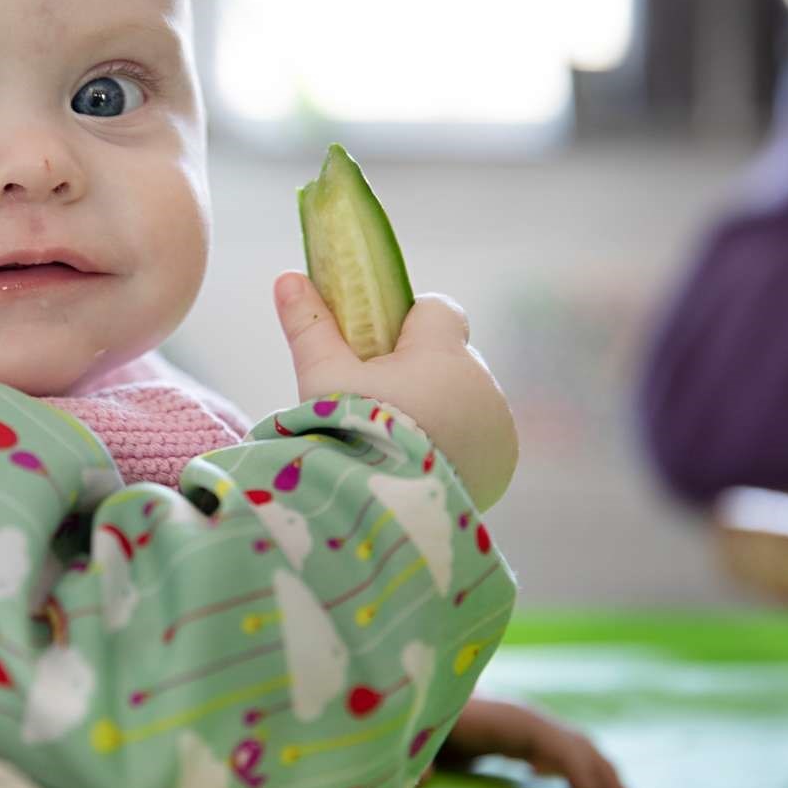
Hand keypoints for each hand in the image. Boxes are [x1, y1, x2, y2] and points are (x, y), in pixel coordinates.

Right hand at [273, 272, 517, 509]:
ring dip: (439, 408)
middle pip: (449, 358)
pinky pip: (478, 436)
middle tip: (377, 404)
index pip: (439, 310)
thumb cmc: (351, 432)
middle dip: (420, 372)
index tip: (378, 349)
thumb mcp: (321, 376)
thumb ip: (310, 324)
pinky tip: (421, 464)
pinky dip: (455, 443)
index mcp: (443, 353)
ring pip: (463, 397)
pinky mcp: (500, 462)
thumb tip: (287, 278)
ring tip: (396, 440)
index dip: (408, 323)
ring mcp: (497, 426)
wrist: (384, 510)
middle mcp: (481, 384)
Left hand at [431, 695, 630, 787]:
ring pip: (565, 742)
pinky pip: (553, 748)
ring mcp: (515, 722)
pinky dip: (574, 765)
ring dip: (593, 766)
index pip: (543, 735)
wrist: (410, 689)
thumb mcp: (415, 730)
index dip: (569, 762)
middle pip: (565, 738)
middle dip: (596, 768)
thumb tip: (420, 778)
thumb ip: (417, 754)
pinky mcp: (509, 734)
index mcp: (492, 712)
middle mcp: (512, 713)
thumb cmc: (413, 712)